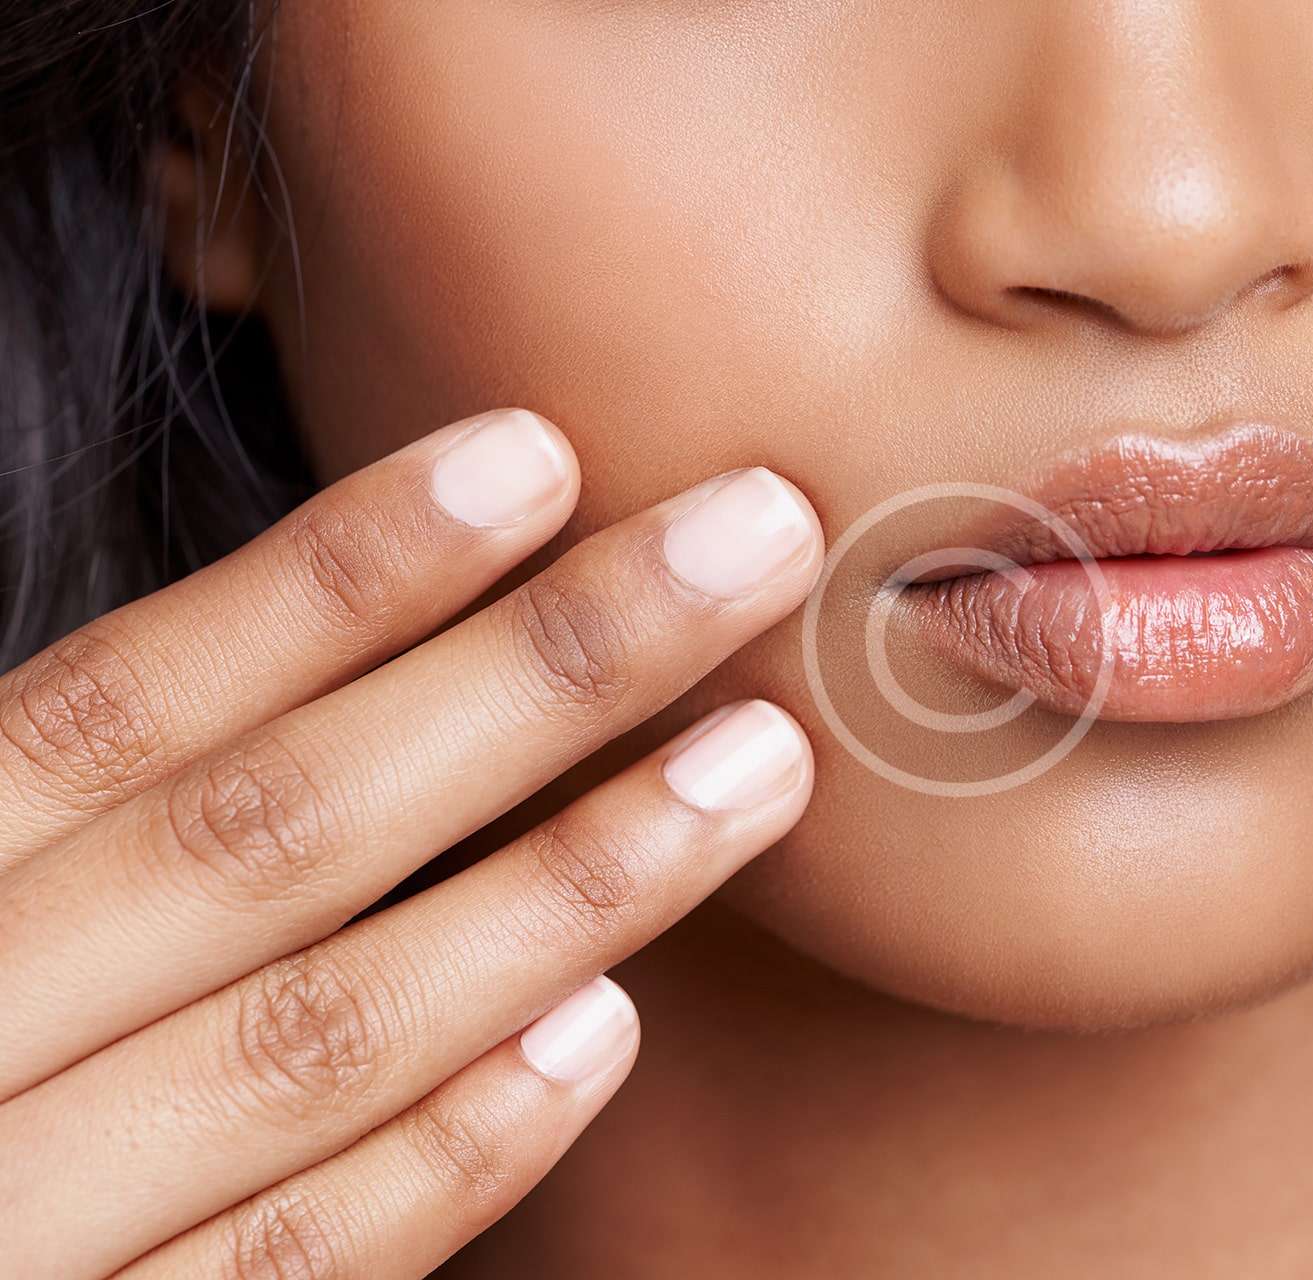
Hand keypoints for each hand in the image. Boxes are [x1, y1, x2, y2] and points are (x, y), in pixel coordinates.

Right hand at [0, 408, 823, 1277]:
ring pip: (317, 1035)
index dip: (336, 574)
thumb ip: (48, 818)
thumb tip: (307, 654)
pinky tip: (603, 1033)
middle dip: (534, 680)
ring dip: (563, 891)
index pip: (122, 704)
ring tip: (756, 767)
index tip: (537, 454)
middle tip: (751, 545)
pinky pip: (290, 1272)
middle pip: (268, 832)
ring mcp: (15, 1230)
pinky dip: (449, 1153)